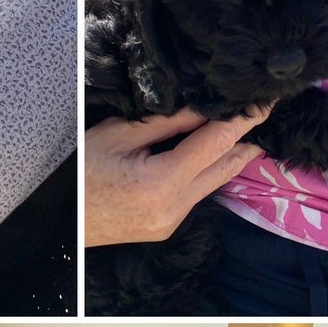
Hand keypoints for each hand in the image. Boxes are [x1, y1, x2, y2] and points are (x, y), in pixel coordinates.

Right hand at [85, 108, 269, 245]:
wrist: (61, 223)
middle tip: (266, 108)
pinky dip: (210, 169)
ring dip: (232, 153)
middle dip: (248, 136)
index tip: (265, 100)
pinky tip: (214, 150)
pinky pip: (199, 192)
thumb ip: (166, 122)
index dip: (244, 119)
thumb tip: (205, 106)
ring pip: (215, 181)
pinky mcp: (168, 226)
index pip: (216, 143)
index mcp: (161, 183)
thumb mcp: (117, 136)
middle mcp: (175, 208)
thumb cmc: (78, 174)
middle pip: (226, 166)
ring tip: (249, 126)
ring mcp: (173, 221)